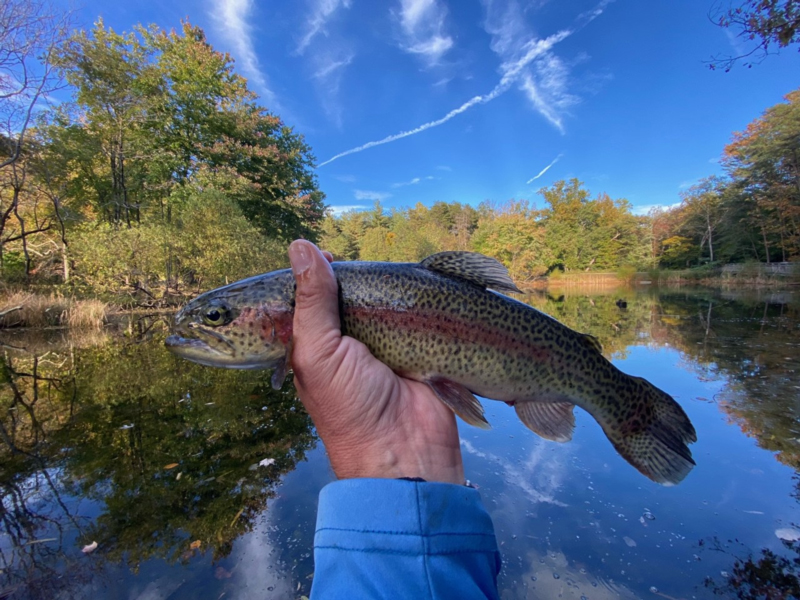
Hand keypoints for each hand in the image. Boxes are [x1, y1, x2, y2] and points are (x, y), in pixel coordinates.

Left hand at [288, 240, 464, 483]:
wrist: (407, 451)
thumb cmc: (350, 408)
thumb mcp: (318, 353)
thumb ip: (311, 300)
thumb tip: (300, 246)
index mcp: (315, 345)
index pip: (308, 298)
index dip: (315, 274)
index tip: (330, 256)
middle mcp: (347, 343)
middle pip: (348, 294)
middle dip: (354, 278)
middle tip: (362, 268)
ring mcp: (385, 345)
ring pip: (383, 301)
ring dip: (388, 290)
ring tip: (391, 283)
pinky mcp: (419, 348)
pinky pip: (418, 316)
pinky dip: (420, 303)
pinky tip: (419, 291)